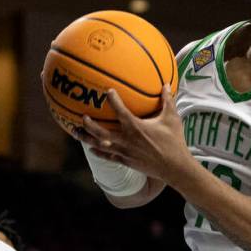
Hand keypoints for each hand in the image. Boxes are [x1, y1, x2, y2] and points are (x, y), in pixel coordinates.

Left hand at [79, 85, 193, 183]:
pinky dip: (98, 152)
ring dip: (87, 139)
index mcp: (136, 127)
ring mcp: (124, 152)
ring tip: (76, 133)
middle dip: (89, 124)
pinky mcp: (126, 161)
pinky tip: (91, 149)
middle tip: (82, 116)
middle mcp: (126, 139)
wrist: (174, 167)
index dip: (112, 100)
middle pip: (101, 132)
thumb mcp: (172, 119)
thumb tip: (167, 84)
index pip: (120, 111)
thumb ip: (167, 100)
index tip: (107, 92)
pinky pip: (108, 157)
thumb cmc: (174, 141)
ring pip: (100, 145)